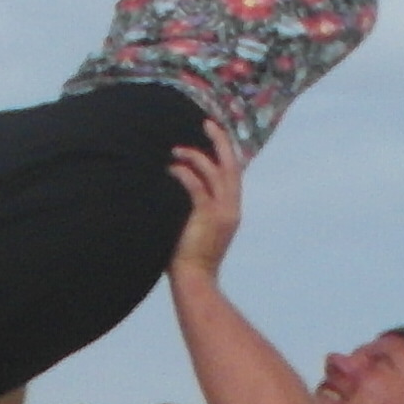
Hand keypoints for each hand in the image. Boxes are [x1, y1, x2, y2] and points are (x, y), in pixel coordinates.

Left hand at [167, 121, 243, 278]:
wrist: (194, 280)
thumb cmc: (187, 258)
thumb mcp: (197, 228)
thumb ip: (194, 208)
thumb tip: (176, 185)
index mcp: (231, 211)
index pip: (233, 174)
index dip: (225, 152)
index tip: (213, 135)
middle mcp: (231, 208)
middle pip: (230, 165)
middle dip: (219, 141)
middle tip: (206, 123)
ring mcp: (222, 212)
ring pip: (214, 172)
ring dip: (194, 157)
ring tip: (175, 151)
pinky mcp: (207, 216)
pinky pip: (196, 186)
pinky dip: (184, 174)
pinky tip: (170, 169)